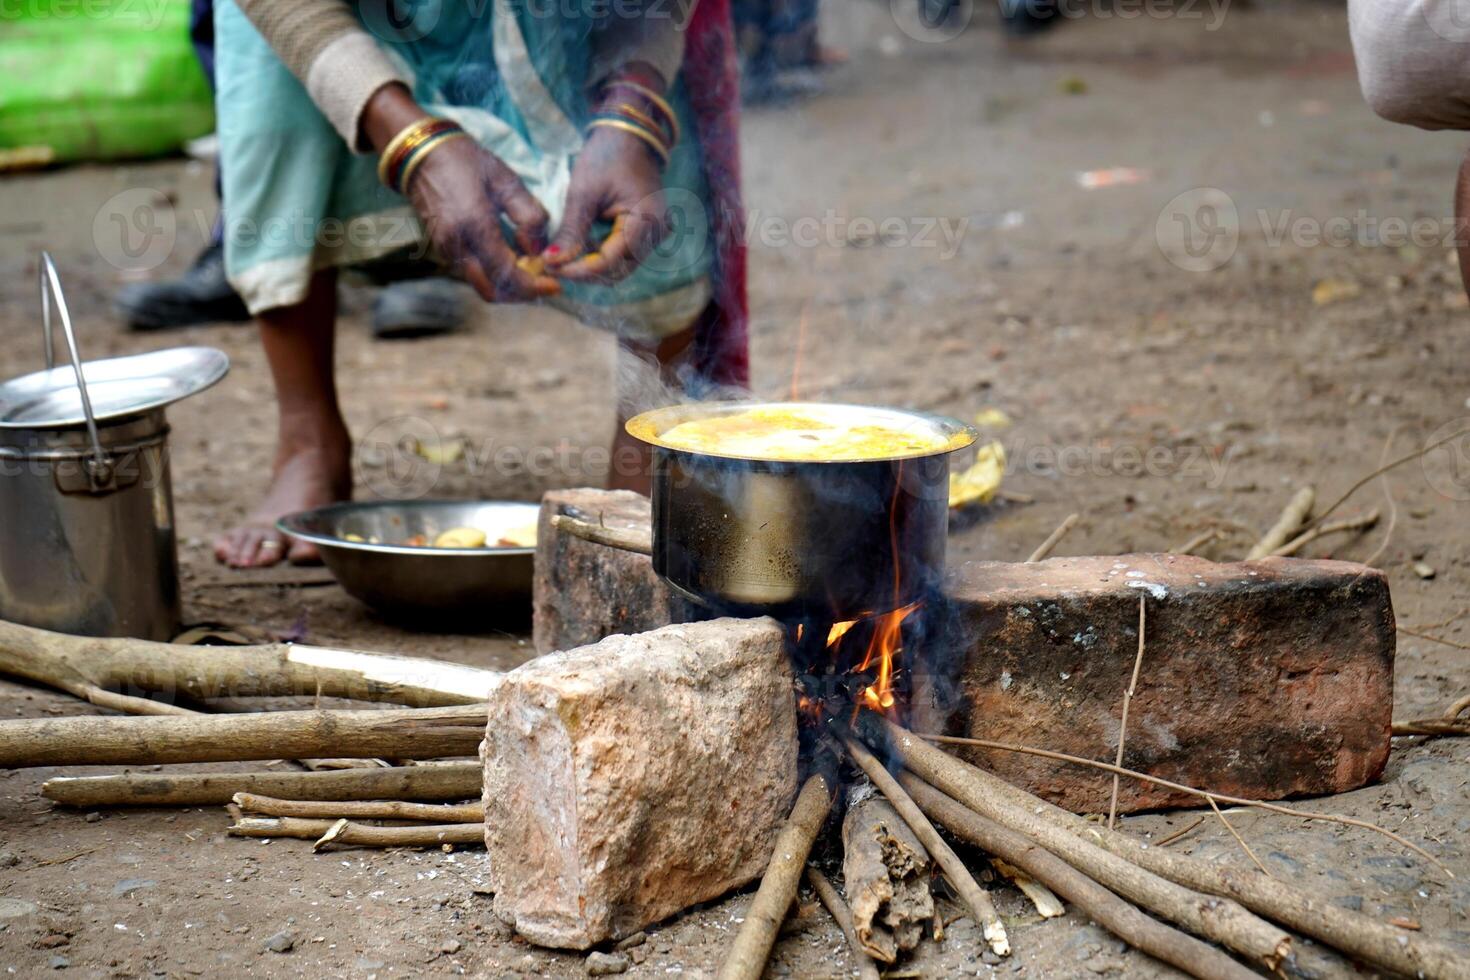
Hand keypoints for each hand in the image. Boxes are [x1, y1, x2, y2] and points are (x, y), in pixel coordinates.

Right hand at [406, 137, 559, 301]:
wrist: (422, 155)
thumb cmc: (468, 162)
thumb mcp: (508, 182)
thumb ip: (530, 217)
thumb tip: (538, 251)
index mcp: (474, 226)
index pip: (507, 276)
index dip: (533, 287)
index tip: (555, 284)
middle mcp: (456, 245)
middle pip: (493, 292)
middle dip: (522, 293)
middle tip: (544, 280)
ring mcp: (446, 251)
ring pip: (482, 285)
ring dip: (509, 286)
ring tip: (531, 268)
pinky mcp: (443, 250)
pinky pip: (474, 274)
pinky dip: (496, 276)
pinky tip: (512, 259)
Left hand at [543, 122, 669, 283]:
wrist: (629, 135)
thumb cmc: (607, 156)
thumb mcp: (583, 193)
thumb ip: (570, 232)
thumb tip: (551, 263)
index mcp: (647, 221)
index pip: (610, 262)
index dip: (579, 270)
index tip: (550, 267)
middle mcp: (657, 234)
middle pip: (617, 271)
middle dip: (583, 272)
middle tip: (552, 265)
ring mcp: (655, 235)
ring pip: (619, 267)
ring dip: (590, 266)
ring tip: (561, 257)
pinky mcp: (647, 233)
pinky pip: (622, 255)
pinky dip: (599, 256)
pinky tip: (577, 248)